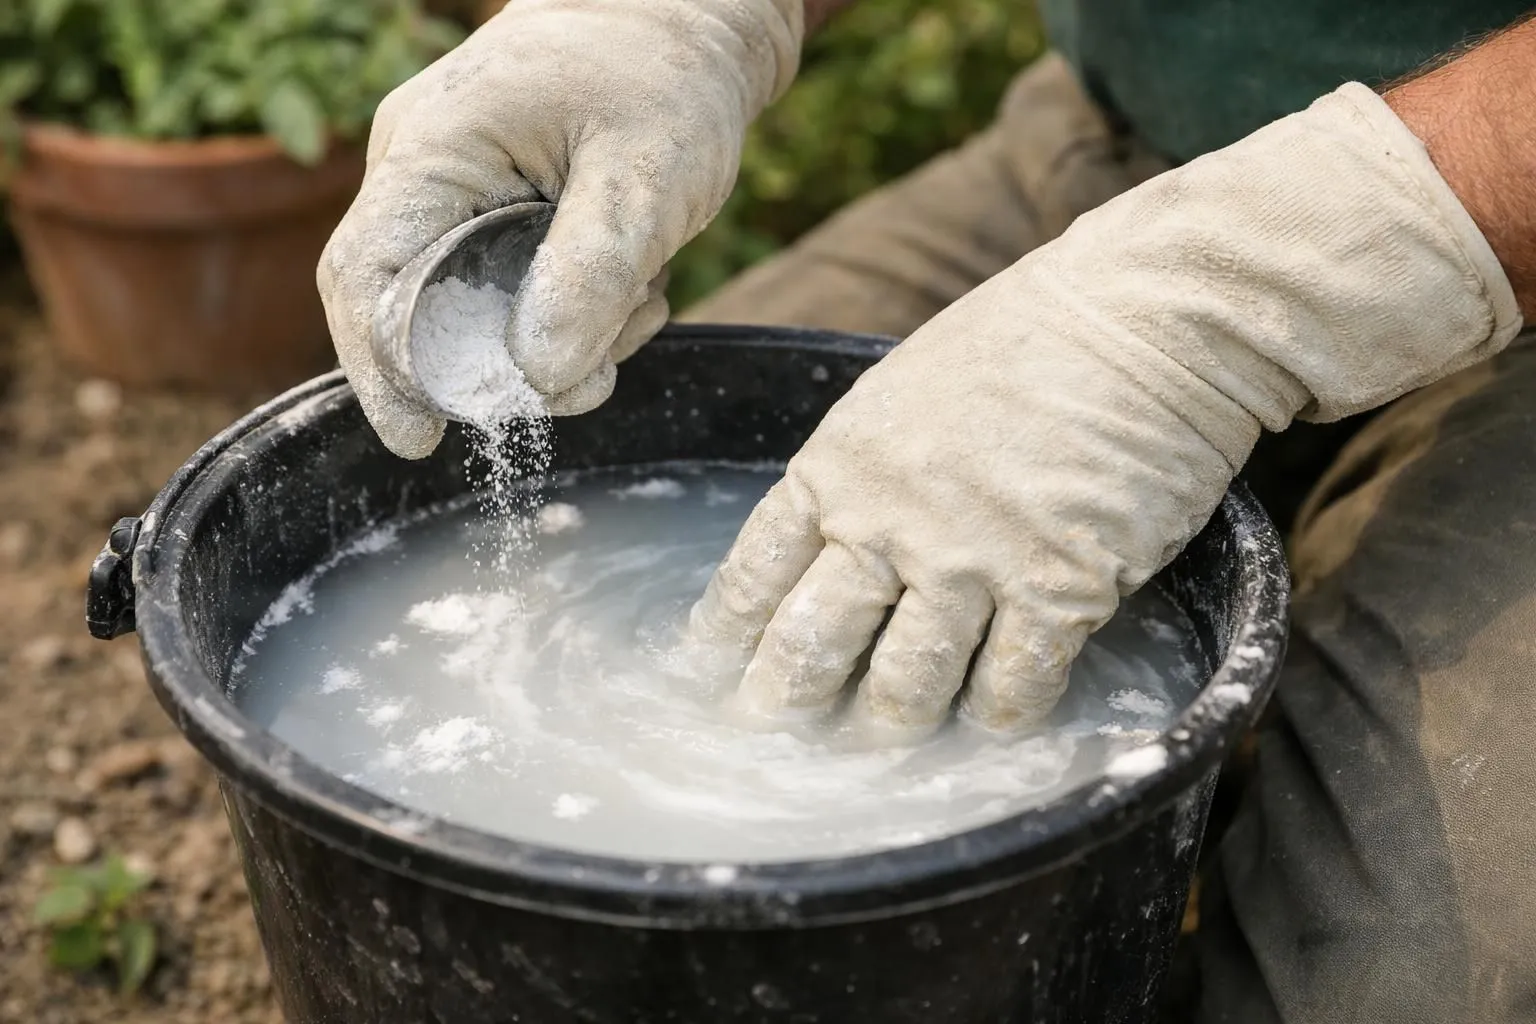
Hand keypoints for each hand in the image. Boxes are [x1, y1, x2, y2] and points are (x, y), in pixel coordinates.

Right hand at [318, 0, 802, 457]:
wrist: (691, 19)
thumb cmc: (666, 76)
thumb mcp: (646, 177)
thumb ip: (591, 274)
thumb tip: (535, 376)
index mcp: (433, 149)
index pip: (362, 276)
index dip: (380, 371)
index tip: (420, 440)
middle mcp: (425, 170)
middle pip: (419, 306)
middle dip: (503, 362)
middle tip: (591, 381)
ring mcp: (459, 187)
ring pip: (478, 307)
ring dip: (561, 337)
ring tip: (642, 302)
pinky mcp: (498, 206)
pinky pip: (510, 286)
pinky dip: (572, 312)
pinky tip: (635, 289)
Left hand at [690, 84, 1518, 733]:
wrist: (1150, 311)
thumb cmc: (1033, 335)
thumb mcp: (906, 389)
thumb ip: (864, 468)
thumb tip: (839, 534)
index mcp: (839, 465)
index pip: (754, 576)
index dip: (728, 640)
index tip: (713, 676)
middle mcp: (888, 521)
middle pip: (810, 649)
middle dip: (787, 706)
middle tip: (780, 742)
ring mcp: (972, 561)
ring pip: (904, 688)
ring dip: (892, 725)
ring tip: (888, 742)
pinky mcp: (1060, 589)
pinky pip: (1011, 689)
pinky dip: (997, 715)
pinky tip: (995, 719)